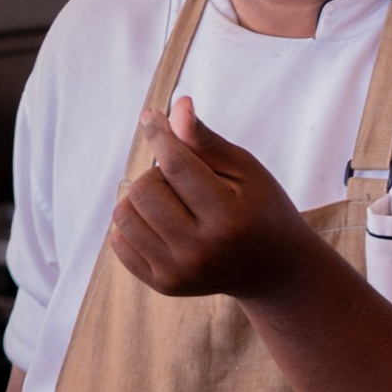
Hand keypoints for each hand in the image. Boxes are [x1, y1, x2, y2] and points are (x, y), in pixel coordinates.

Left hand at [106, 98, 322, 303]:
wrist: (272, 270)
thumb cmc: (261, 209)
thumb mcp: (246, 170)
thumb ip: (207, 142)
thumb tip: (176, 107)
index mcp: (228, 218)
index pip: (177, 167)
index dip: (160, 135)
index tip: (150, 117)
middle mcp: (200, 251)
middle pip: (144, 190)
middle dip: (157, 174)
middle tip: (181, 181)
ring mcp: (178, 273)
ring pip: (124, 215)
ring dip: (141, 198)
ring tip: (170, 201)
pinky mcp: (163, 284)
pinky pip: (119, 241)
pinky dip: (134, 223)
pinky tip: (160, 222)